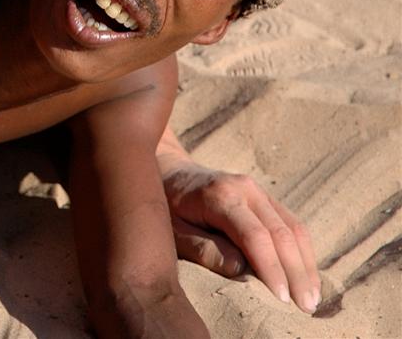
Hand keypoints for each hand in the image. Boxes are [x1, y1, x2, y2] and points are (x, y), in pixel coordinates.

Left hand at [159, 159, 319, 313]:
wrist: (171, 172)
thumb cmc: (169, 207)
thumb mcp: (173, 230)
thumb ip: (202, 249)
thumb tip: (239, 270)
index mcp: (219, 196)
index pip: (255, 236)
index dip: (271, 268)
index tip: (282, 299)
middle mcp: (244, 189)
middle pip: (281, 233)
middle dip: (296, 273)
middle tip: (305, 307)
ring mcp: (258, 190)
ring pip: (293, 228)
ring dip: (305, 265)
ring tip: (311, 298)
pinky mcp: (266, 198)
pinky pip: (292, 224)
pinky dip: (302, 251)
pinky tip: (306, 276)